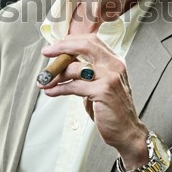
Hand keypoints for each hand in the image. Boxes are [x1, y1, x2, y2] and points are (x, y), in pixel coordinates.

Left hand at [38, 34, 148, 161]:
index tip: (55, 46)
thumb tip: (62, 64)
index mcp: (114, 60)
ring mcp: (110, 77)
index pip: (91, 40)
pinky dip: (58, 88)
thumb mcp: (100, 84)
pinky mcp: (103, 91)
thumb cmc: (112, 109)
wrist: (127, 130)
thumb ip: (86, 72)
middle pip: (85, 45)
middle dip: (62, 47)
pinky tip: (51, 91)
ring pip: (76, 67)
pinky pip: (74, 86)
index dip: (70, 41)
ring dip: (55, 74)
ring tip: (44, 80)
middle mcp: (114, 65)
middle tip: (47, 53)